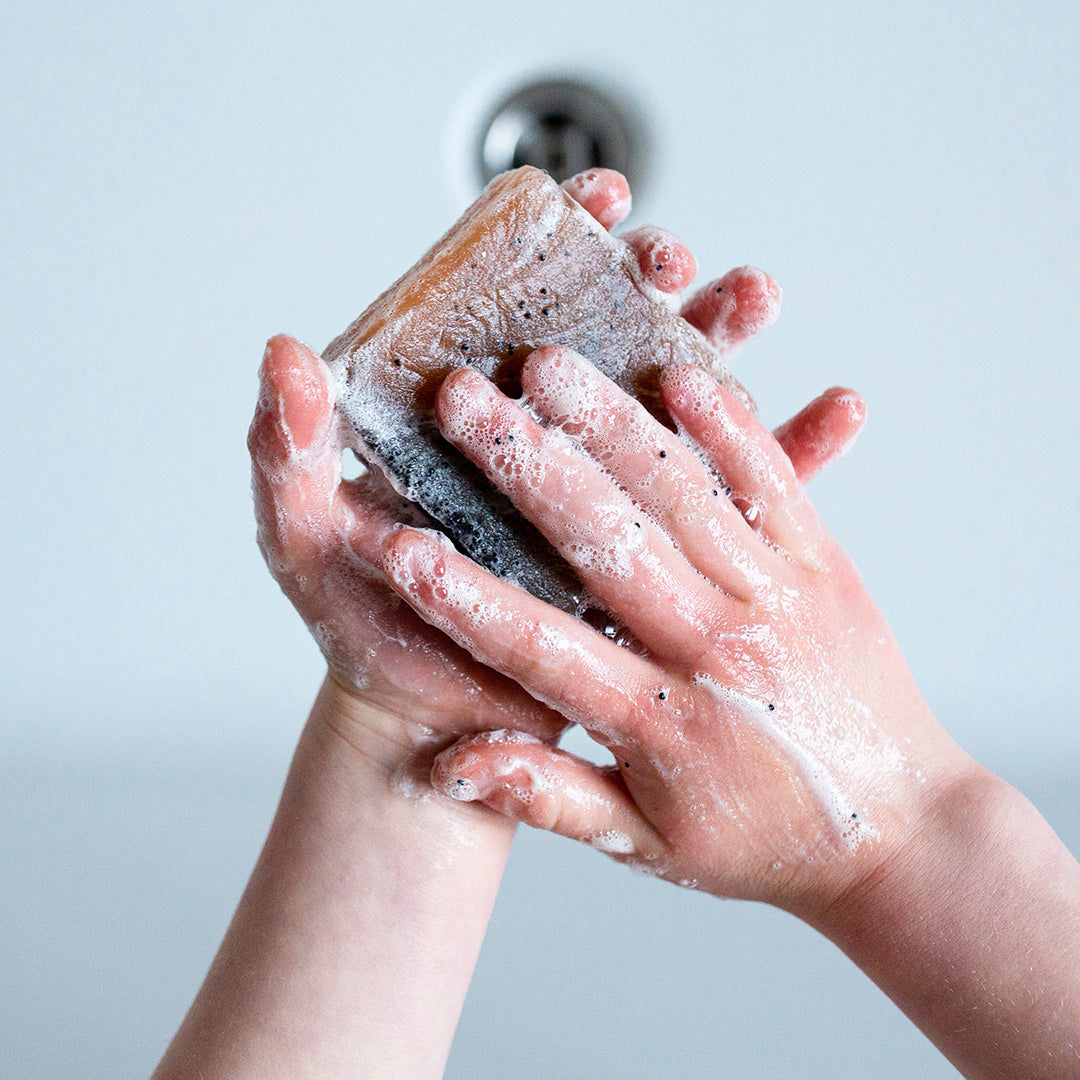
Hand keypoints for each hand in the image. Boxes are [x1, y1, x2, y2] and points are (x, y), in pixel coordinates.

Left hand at [247, 172, 861, 763]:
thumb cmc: (361, 619)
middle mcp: (546, 439)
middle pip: (612, 338)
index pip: (521, 302)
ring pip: (677, 405)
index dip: (559, 245)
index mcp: (471, 417)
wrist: (428, 711)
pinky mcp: (658, 548)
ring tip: (758, 295)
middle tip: (680, 253)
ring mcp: (607, 491)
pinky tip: (837, 411)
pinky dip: (788, 452)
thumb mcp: (303, 535)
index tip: (597, 200)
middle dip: (651, 287)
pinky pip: (734, 499)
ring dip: (724, 340)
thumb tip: (287, 354)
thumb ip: (288, 449)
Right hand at [379, 345, 973, 917]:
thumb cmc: (767, 844)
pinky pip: (774, 482)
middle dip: (523, 464)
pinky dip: (730, 426)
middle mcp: (716, 649)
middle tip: (460, 400)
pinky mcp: (824, 568)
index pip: (542, 649)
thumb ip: (550, 798)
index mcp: (662, 721)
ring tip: (549, 365)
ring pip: (680, 495)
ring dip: (609, 423)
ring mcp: (776, 599)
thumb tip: (451, 770)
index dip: (464, 599)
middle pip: (605, 542)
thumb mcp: (649, 846)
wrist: (907, 835)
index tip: (399, 548)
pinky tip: (684, 373)